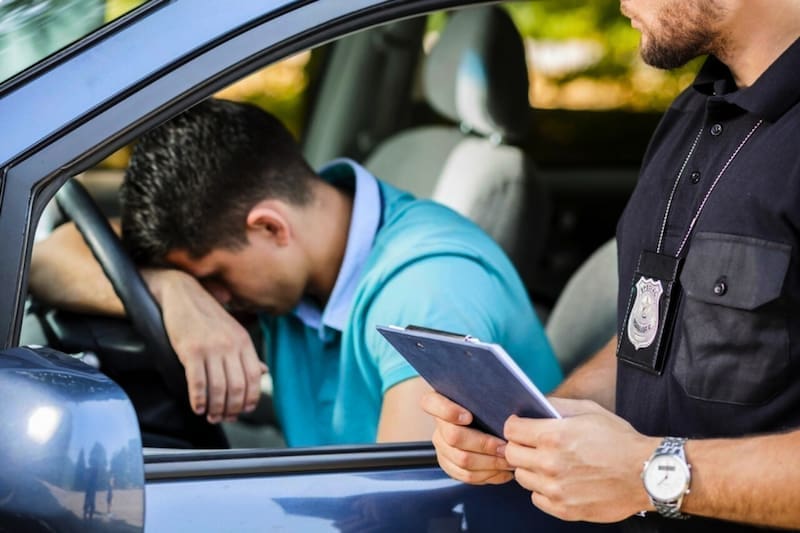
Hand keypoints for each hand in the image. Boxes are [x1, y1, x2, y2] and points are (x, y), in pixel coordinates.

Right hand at [144, 269, 266, 423]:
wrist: (183, 294)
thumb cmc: (207, 316)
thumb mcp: (233, 331)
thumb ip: (247, 354)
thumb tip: (264, 372)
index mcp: (243, 341)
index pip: (254, 377)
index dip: (250, 398)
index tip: (243, 410)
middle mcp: (230, 345)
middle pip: (237, 387)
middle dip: (232, 408)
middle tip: (224, 418)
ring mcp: (211, 347)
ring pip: (219, 388)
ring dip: (215, 408)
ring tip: (211, 416)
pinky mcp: (190, 350)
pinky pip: (198, 382)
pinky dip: (199, 400)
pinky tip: (198, 407)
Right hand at [420, 391, 513, 484]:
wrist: (485, 423)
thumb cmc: (487, 407)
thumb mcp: (484, 398)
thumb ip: (486, 398)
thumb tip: (505, 410)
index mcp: (440, 402)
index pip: (431, 403)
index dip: (448, 411)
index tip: (468, 416)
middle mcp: (438, 426)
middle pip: (454, 437)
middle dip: (483, 444)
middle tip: (504, 446)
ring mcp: (442, 447)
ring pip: (462, 460)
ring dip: (489, 462)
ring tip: (508, 460)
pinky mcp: (449, 465)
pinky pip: (466, 475)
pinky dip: (487, 475)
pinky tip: (503, 472)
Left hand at [503, 397, 656, 522]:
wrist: (646, 473)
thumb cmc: (620, 440)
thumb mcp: (589, 410)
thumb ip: (557, 406)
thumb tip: (535, 405)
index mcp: (553, 436)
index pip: (511, 430)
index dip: (515, 426)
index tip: (520, 427)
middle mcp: (550, 463)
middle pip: (511, 454)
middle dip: (519, 446)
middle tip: (532, 445)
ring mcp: (556, 489)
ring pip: (522, 477)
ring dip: (531, 469)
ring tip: (549, 463)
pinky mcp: (564, 509)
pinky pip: (536, 498)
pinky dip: (543, 490)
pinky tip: (558, 481)